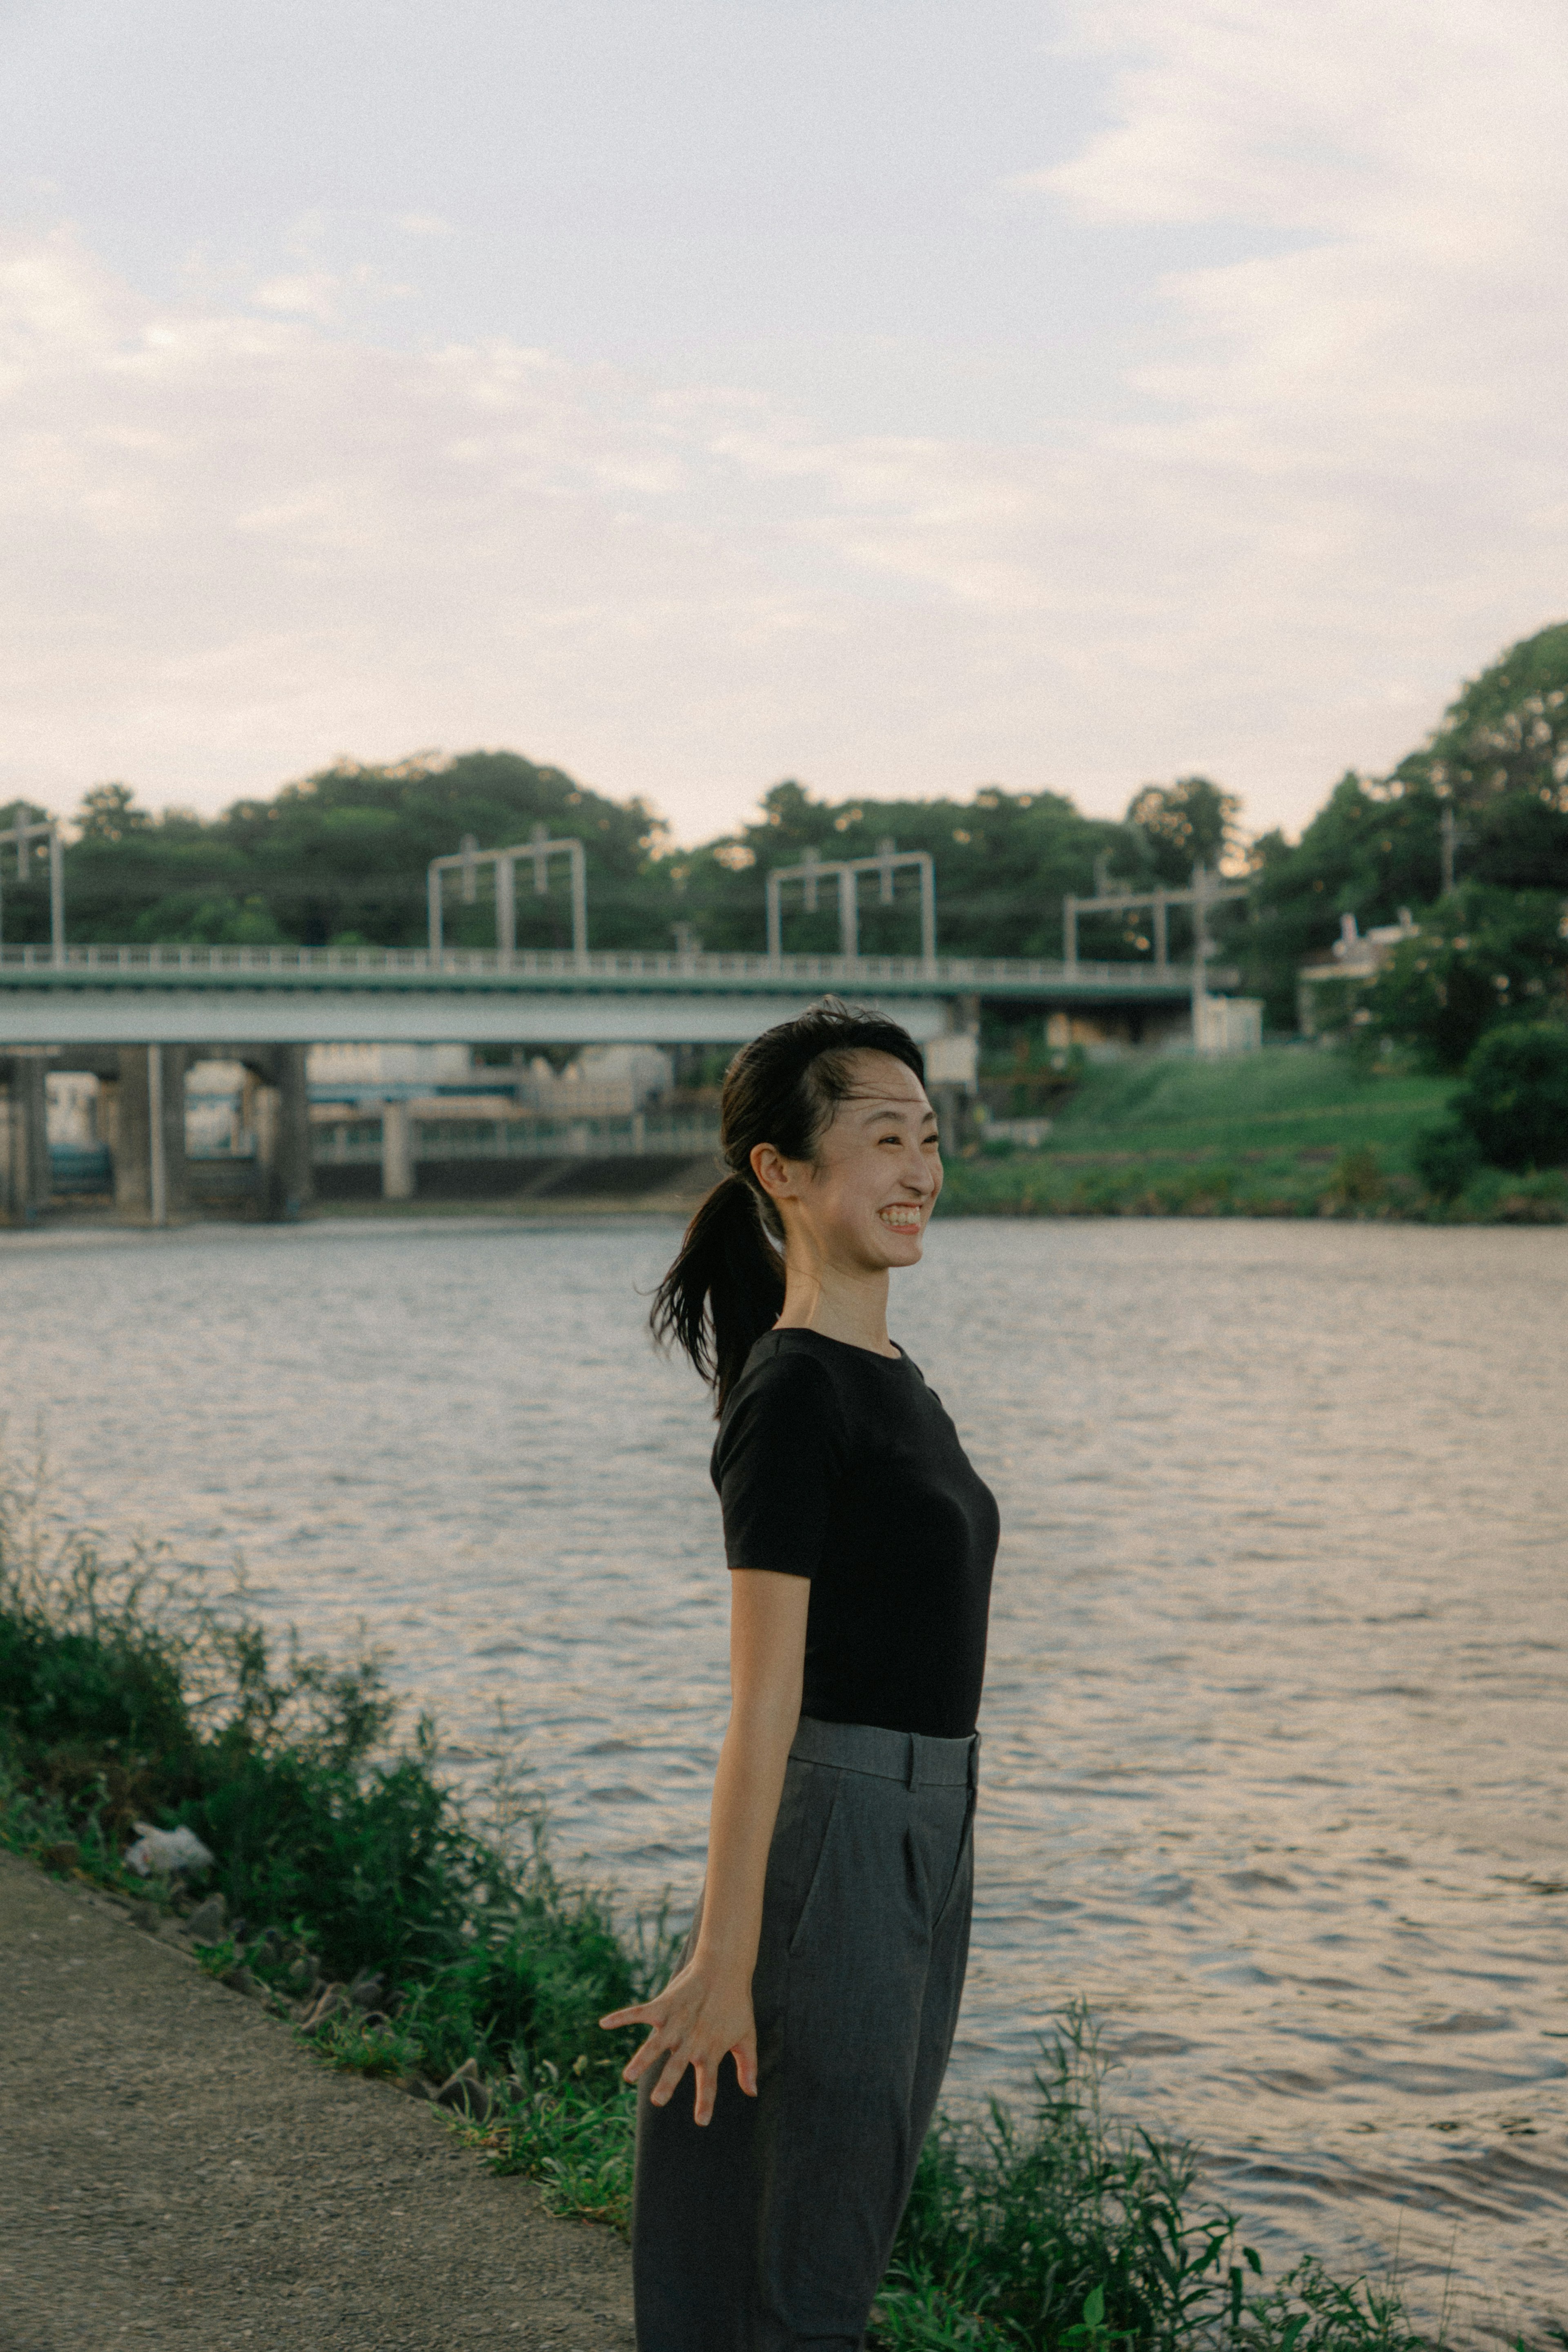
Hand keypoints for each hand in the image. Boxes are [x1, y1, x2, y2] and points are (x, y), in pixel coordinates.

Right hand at [599, 1951, 756, 2126]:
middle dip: (667, 2083)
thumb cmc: (738, 2004)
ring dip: (641, 2060)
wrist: (726, 1967)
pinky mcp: (664, 2005)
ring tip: (628, 2076)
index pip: (709, 2081)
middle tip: (657, 2101)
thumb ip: (748, 2066)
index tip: (701, 2121)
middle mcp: (691, 2039)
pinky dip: (622, 2017)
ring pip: (655, 2044)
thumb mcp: (747, 2036)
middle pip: (677, 2065)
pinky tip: (604, 2024)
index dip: (706, 2101)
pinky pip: (639, 2013)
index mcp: (711, 2049)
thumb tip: (753, 2094)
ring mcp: (676, 2022)